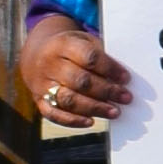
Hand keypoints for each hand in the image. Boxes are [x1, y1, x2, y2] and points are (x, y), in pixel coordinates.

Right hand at [18, 15, 129, 129]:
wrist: (36, 55)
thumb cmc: (70, 50)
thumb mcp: (83, 41)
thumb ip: (101, 57)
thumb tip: (122, 79)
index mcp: (63, 45)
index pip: (89, 57)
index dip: (109, 69)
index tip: (126, 78)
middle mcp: (49, 64)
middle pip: (80, 81)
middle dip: (106, 91)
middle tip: (126, 97)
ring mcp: (41, 84)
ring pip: (69, 99)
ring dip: (95, 108)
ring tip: (114, 112)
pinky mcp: (39, 100)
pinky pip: (54, 114)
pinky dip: (73, 121)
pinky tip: (91, 122)